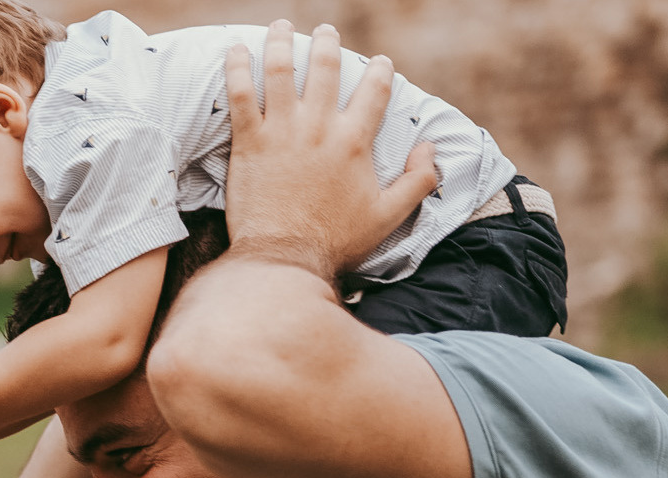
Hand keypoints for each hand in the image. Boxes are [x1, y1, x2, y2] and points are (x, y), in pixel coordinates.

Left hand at [223, 20, 437, 276]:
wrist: (285, 261)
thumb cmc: (334, 243)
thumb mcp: (387, 217)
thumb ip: (417, 182)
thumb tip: (431, 149)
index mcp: (354, 141)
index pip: (374, 90)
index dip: (379, 71)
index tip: (379, 63)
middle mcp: (320, 127)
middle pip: (325, 68)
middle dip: (328, 44)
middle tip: (326, 34)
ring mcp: (282, 131)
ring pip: (281, 69)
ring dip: (281, 42)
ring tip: (280, 27)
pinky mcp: (249, 142)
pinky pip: (241, 93)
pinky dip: (238, 67)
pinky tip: (235, 50)